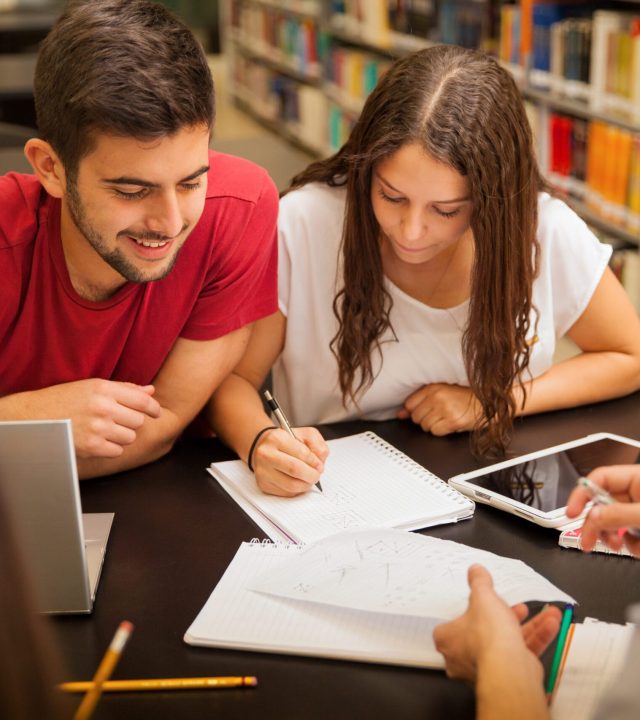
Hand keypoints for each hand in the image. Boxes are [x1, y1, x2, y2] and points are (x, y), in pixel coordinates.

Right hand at [27, 379, 160, 458]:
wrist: (32, 417)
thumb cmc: (65, 400)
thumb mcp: (93, 387)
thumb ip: (124, 389)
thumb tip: (151, 391)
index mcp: (104, 389)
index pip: (143, 401)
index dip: (154, 408)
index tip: (156, 412)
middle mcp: (102, 407)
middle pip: (138, 421)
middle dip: (132, 422)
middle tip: (117, 420)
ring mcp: (97, 428)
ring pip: (130, 437)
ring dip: (122, 436)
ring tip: (105, 429)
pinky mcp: (91, 447)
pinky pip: (117, 451)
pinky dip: (111, 448)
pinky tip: (98, 440)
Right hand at [252, 426, 328, 496]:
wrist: (264, 448)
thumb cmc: (287, 441)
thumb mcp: (305, 434)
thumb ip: (317, 445)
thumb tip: (319, 464)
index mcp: (277, 438)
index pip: (302, 453)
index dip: (315, 462)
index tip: (319, 465)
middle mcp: (266, 454)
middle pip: (295, 470)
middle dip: (311, 475)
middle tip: (316, 475)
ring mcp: (263, 471)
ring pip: (291, 485)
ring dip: (305, 485)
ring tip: (308, 479)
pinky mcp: (263, 484)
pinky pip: (286, 493)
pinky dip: (296, 490)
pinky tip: (298, 482)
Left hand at [397, 383, 480, 434]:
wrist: (485, 402)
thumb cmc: (464, 396)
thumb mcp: (441, 392)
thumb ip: (419, 401)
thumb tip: (400, 414)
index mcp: (433, 388)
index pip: (409, 404)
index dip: (414, 410)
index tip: (422, 411)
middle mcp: (437, 398)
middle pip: (416, 417)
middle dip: (424, 419)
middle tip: (437, 414)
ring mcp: (445, 410)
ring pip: (425, 426)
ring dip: (433, 425)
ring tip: (444, 418)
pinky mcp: (453, 421)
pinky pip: (436, 432)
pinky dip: (441, 431)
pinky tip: (448, 423)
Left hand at [433, 565, 560, 682]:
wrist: (508, 669)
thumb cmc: (487, 632)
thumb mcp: (482, 597)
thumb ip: (479, 582)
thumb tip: (475, 569)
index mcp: (448, 640)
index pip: (452, 624)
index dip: (470, 612)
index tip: (484, 604)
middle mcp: (463, 659)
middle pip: (485, 632)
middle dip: (508, 616)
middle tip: (520, 607)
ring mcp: (487, 670)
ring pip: (509, 643)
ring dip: (531, 626)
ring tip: (548, 613)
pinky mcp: (509, 676)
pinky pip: (521, 654)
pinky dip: (538, 638)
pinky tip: (552, 624)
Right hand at [566, 465, 639, 554]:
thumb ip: (619, 515)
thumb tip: (592, 517)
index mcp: (637, 479)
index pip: (599, 479)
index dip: (581, 494)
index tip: (571, 513)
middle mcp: (637, 492)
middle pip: (602, 504)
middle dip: (595, 525)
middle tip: (587, 541)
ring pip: (613, 523)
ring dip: (614, 538)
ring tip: (621, 547)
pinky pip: (629, 536)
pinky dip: (632, 545)